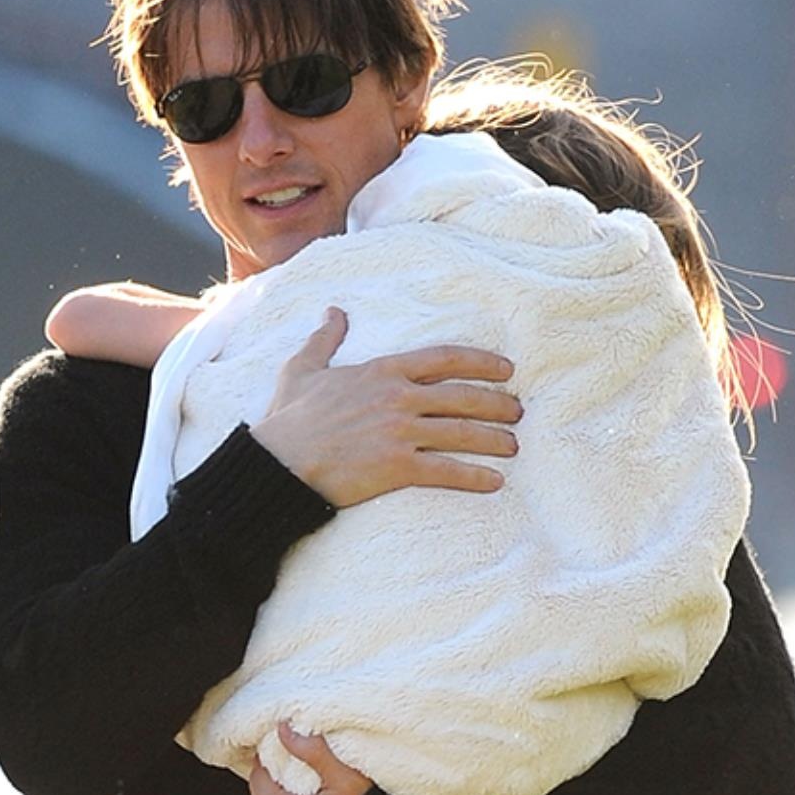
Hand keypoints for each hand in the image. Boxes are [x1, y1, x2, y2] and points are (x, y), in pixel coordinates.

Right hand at [250, 310, 520, 508]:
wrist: (276, 462)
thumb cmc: (288, 419)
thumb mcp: (302, 369)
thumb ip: (324, 339)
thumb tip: (333, 312)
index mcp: (382, 371)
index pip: (445, 359)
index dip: (482, 363)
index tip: (507, 370)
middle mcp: (398, 398)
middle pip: (463, 397)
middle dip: (498, 404)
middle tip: (518, 412)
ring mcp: (399, 433)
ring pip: (462, 433)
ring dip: (494, 440)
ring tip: (513, 447)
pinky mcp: (396, 467)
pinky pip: (446, 471)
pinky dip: (475, 477)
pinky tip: (495, 481)